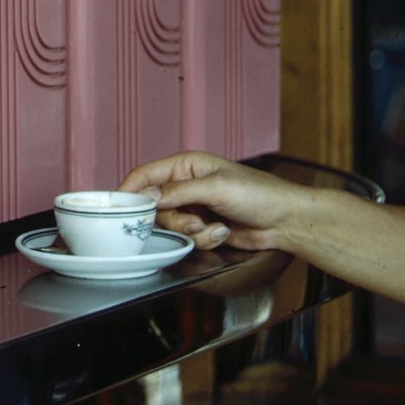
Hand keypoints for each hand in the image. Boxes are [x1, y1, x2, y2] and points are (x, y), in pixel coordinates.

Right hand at [117, 151, 308, 250]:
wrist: (286, 221)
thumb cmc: (260, 194)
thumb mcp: (215, 187)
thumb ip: (177, 191)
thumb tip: (147, 196)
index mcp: (187, 165)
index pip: (146, 175)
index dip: (129, 190)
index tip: (118, 206)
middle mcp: (186, 185)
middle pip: (155, 207)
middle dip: (174, 220)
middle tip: (194, 223)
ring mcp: (194, 207)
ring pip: (171, 226)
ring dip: (192, 232)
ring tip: (215, 228)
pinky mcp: (202, 227)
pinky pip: (187, 238)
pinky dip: (204, 239)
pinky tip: (222, 233)